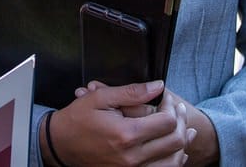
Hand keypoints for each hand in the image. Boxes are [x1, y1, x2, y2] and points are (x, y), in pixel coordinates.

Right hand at [75, 82, 218, 165]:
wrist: (60, 145)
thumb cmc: (77, 120)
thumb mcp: (100, 98)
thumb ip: (131, 92)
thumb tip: (158, 86)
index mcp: (126, 134)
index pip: (167, 122)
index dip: (172, 106)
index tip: (167, 96)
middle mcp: (133, 156)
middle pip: (175, 141)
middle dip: (181, 121)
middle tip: (177, 108)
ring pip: (174, 160)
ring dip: (183, 143)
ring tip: (185, 128)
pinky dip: (174, 160)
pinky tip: (176, 150)